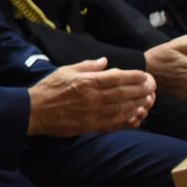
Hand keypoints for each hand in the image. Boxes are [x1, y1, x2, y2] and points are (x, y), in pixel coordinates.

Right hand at [26, 58, 154, 135]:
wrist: (34, 112)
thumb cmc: (48, 89)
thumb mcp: (65, 71)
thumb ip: (87, 66)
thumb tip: (104, 61)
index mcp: (87, 81)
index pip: (118, 77)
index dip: (135, 77)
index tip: (146, 76)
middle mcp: (93, 97)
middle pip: (125, 93)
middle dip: (142, 90)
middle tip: (153, 87)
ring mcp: (93, 113)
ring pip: (123, 108)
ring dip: (139, 104)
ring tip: (149, 100)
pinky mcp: (91, 126)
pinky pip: (114, 123)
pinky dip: (128, 120)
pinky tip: (136, 116)